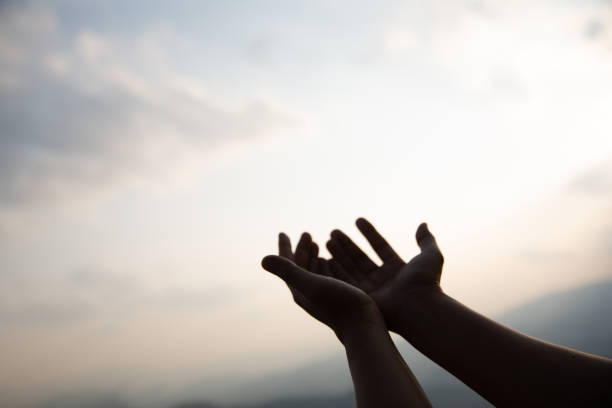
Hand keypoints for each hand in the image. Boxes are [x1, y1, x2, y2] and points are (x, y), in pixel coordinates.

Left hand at [261, 232, 381, 341]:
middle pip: (300, 267)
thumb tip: (262, 259)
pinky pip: (327, 277)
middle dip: (301, 249)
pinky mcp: (337, 297)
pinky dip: (325, 264)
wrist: (364, 328)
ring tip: (315, 243)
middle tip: (306, 234)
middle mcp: (309, 294)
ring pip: (314, 272)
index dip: (284, 247)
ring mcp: (323, 296)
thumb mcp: (312, 284)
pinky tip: (331, 260)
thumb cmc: (339, 306)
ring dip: (312, 256)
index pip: (287, 265)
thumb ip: (288, 271)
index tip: (283, 232)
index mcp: (299, 290)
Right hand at [326, 218, 443, 330]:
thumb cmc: (426, 283)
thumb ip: (426, 240)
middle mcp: (383, 279)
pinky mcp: (362, 298)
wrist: (419, 308)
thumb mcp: (430, 256)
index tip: (357, 220)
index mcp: (398, 268)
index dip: (369, 233)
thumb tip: (423, 224)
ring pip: (352, 268)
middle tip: (334, 232)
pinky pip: (346, 281)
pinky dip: (335, 270)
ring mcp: (372, 289)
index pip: (380, 246)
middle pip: (362, 258)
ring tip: (327, 240)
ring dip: (339, 254)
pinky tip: (325, 257)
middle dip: (348, 245)